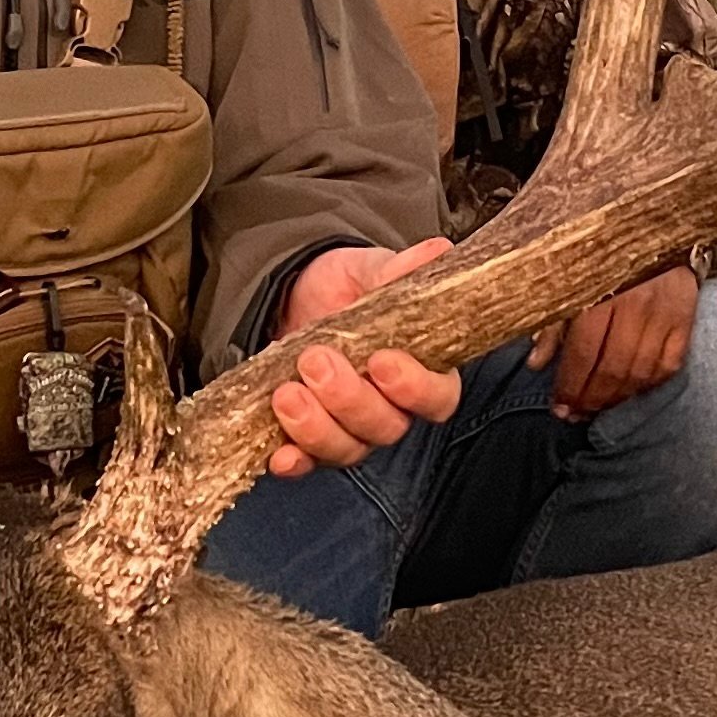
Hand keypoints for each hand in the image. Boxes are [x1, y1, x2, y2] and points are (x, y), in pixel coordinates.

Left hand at [265, 237, 461, 478]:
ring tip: (286, 393)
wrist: (296, 293)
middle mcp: (391, 408)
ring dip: (316, 429)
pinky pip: (306, 463)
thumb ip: (401, 270)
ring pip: (347, 449)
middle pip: (386, 427)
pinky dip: (293, 462)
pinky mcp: (309, 440)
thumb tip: (436, 252)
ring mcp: (350, 429)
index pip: (437, 397)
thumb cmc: (349, 286)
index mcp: (422, 370)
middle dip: (350, 400)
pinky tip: (278, 453)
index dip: (414, 388)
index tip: (382, 362)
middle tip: (316, 361)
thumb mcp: (371, 271)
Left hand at [528, 263, 699, 419]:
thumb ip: (553, 325)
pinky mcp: (686, 317)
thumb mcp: (571, 282)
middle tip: (576, 415)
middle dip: (591, 398)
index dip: (570, 385)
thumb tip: (535, 365)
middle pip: (613, 367)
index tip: (559, 407)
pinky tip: (631, 393)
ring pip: (641, 371)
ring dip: (617, 398)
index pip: (584, 351)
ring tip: (598, 409)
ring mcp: (665, 312)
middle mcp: (635, 304)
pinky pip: (669, 364)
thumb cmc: (604, 257)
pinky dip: (649, 385)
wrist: (657, 227)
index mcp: (601, 291)